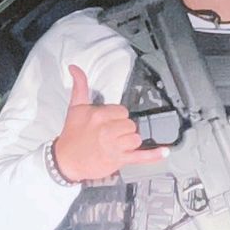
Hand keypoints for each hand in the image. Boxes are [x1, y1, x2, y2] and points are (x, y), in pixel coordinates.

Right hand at [49, 63, 165, 183]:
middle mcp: (107, 130)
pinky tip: (164, 152)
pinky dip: (153, 155)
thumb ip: (80, 85)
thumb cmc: (71, 135)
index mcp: (99, 115)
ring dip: (129, 141)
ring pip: (136, 138)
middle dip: (123, 129)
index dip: (117, 117)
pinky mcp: (118, 160)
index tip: (108, 122)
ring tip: (116, 144)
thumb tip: (75, 68)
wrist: (65, 161)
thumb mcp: (75, 108)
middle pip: (130, 124)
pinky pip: (140, 156)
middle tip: (110, 134)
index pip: (122, 111)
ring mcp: (113, 146)